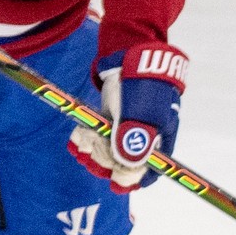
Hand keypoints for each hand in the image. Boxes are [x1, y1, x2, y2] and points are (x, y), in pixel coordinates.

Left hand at [69, 43, 187, 189]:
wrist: (129, 49)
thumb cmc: (141, 84)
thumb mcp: (141, 114)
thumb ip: (134, 142)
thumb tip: (128, 174)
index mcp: (160, 138)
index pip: (151, 170)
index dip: (133, 180)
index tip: (115, 185)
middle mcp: (144, 135)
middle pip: (125, 162)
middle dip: (106, 161)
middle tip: (93, 153)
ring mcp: (126, 124)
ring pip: (108, 149)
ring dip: (93, 150)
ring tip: (82, 141)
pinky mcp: (111, 113)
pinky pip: (98, 134)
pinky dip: (86, 139)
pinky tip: (76, 139)